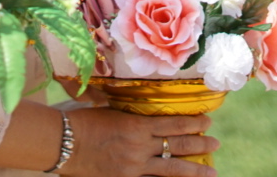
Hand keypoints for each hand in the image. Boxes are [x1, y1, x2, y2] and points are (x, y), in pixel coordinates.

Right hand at [64, 106, 218, 176]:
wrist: (60, 142)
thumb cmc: (77, 120)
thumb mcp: (104, 109)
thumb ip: (123, 111)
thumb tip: (135, 105)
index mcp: (134, 124)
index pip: (172, 123)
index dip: (193, 123)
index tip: (207, 121)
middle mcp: (139, 146)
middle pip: (177, 145)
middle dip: (200, 145)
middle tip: (216, 144)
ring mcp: (133, 166)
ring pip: (171, 169)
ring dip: (194, 170)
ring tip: (211, 171)